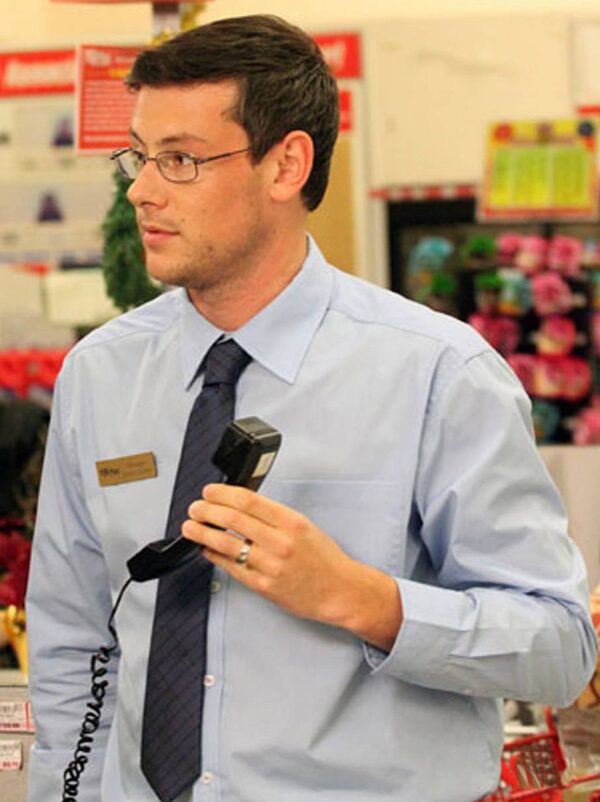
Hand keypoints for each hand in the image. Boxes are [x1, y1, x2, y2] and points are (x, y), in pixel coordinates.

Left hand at [182, 484, 402, 650]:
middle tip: (195, 508)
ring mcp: (270, 565)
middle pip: (232, 519)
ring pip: (226, 544)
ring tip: (191, 527)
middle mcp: (280, 542)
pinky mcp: (263, 586)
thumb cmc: (324, 558)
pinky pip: (232, 568)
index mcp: (291, 522)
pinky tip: (207, 548)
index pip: (248, 501)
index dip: (222, 494)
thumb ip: (274, 516)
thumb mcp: (304, 526)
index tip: (209, 492)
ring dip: (203, 533)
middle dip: (207, 511)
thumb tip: (240, 506)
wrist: (340, 590)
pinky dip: (215, 556)